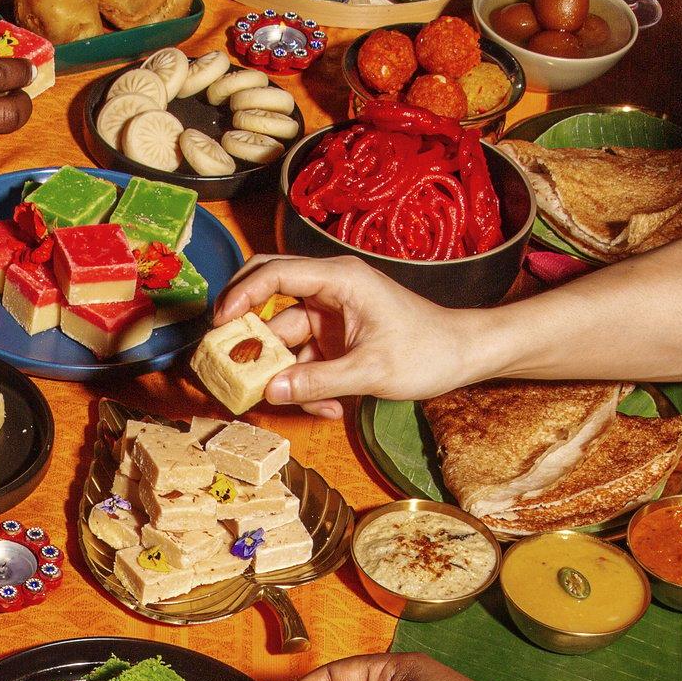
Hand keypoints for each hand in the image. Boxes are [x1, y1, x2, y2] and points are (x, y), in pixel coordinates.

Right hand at [213, 255, 499, 416]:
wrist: (463, 356)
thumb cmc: (429, 349)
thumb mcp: (371, 372)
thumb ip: (318, 382)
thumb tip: (271, 391)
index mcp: (340, 279)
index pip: (275, 273)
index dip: (241, 294)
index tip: (219, 323)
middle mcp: (330, 292)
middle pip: (269, 301)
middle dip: (247, 332)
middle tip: (225, 357)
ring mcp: (331, 317)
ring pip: (285, 341)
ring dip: (287, 375)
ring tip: (304, 403)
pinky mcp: (335, 340)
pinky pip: (305, 362)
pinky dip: (309, 386)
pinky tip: (331, 407)